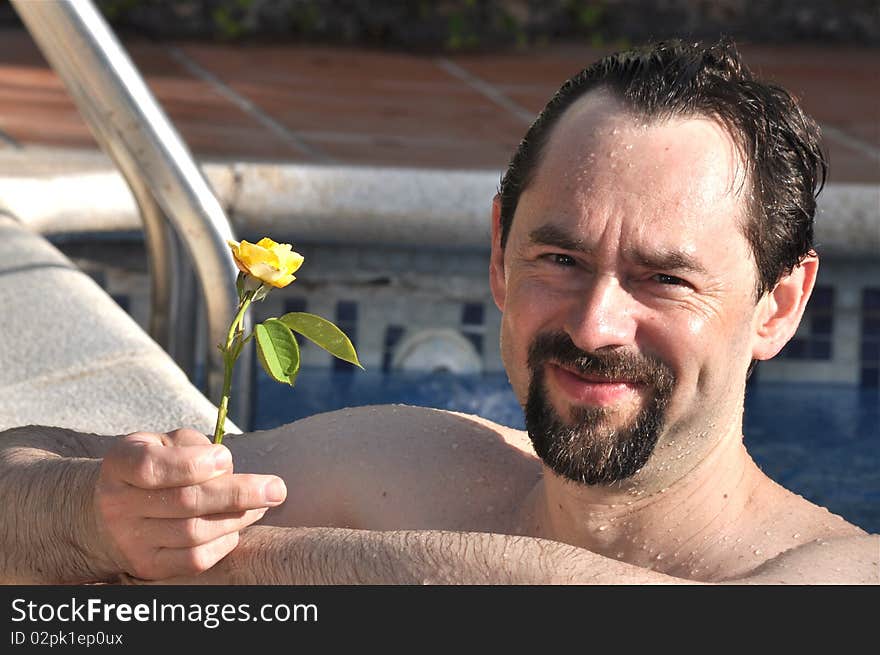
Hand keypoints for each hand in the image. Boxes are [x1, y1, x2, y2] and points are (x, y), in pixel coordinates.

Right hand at [92, 428, 286, 580]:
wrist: (112, 513)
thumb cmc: (155, 467)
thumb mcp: (164, 442)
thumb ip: (194, 446)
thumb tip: (228, 469)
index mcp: (120, 464)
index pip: (152, 466)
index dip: (194, 464)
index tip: (227, 459)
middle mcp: (117, 504)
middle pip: (185, 502)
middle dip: (238, 494)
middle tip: (276, 488)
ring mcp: (130, 540)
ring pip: (194, 533)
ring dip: (238, 518)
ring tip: (263, 504)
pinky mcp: (148, 566)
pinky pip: (194, 560)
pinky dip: (224, 542)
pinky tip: (237, 526)